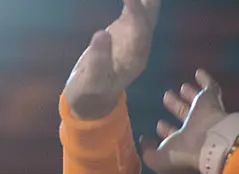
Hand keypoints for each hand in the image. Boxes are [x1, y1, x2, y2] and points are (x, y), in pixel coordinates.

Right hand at [63, 0, 159, 119]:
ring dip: (145, 1)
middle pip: (149, 20)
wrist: (91, 99)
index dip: (136, 13)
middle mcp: (139, 48)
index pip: (139, 32)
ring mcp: (133, 39)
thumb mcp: (90, 81)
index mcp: (134, 60)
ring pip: (145, 14)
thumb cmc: (89, 93)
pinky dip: (133, 1)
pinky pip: (133, 12)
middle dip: (148, 3)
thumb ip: (97, 60)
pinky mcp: (124, 33)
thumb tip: (102, 34)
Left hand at [141, 70, 227, 173]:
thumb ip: (148, 153)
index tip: (158, 124)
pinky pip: (210, 87)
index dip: (166, 131)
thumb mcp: (159, 159)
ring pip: (195, 102)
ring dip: (189, 94)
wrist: (209, 140)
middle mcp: (194, 129)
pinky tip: (199, 72)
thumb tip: (143, 140)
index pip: (173, 136)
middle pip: (183, 115)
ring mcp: (204, 114)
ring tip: (181, 87)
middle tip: (166, 97)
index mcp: (183, 144)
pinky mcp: (212, 100)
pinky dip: (205, 79)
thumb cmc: (183, 152)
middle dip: (175, 107)